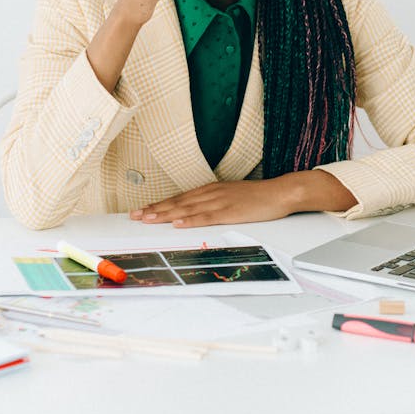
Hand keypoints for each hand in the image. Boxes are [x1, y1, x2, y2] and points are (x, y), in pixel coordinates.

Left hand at [129, 177, 300, 227]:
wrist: (279, 192)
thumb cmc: (257, 197)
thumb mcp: (231, 197)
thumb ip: (213, 204)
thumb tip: (195, 213)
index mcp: (210, 190)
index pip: (179, 198)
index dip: (159, 204)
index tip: (142, 210)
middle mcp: (211, 193)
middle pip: (178, 202)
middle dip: (155, 209)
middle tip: (135, 216)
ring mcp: (220, 201)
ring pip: (187, 208)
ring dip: (166, 214)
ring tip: (148, 219)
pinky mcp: (230, 211)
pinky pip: (206, 216)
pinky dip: (190, 219)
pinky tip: (178, 223)